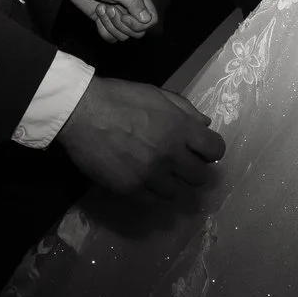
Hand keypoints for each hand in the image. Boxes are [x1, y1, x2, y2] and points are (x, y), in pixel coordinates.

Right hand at [56, 76, 224, 199]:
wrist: (82, 112)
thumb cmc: (120, 98)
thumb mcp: (157, 94)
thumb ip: (185, 109)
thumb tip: (205, 124)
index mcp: (180, 128)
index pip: (215, 150)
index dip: (210, 150)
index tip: (199, 150)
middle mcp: (170, 155)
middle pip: (199, 177)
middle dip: (192, 169)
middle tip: (179, 163)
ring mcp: (150, 175)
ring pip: (176, 193)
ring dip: (170, 183)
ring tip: (156, 172)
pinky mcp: (130, 189)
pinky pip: (152, 202)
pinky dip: (151, 193)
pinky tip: (142, 181)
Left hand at [68, 0, 156, 43]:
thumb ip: (133, 2)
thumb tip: (147, 19)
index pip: (151, 20)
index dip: (139, 24)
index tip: (125, 16)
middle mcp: (131, 8)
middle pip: (138, 31)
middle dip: (122, 25)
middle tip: (110, 9)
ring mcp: (118, 16)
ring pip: (123, 35)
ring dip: (110, 25)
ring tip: (101, 8)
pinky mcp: (106, 21)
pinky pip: (110, 37)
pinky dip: (103, 30)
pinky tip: (97, 15)